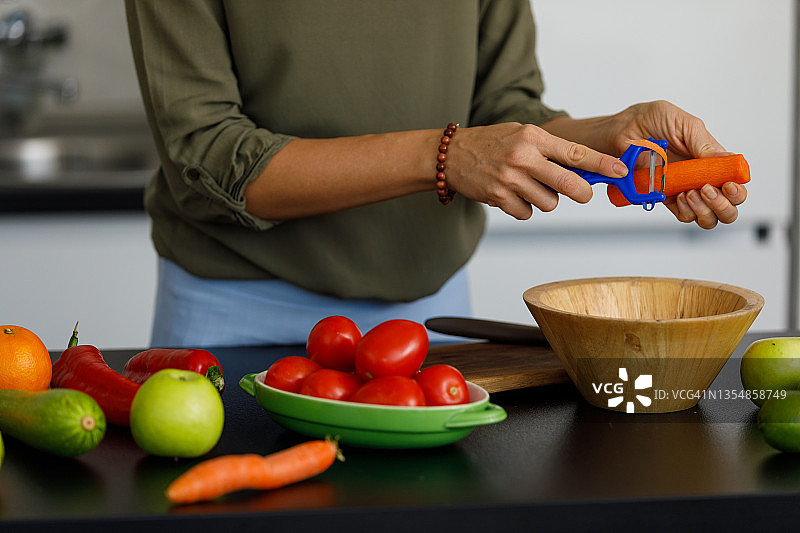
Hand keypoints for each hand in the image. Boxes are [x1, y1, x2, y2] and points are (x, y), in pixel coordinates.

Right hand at [446, 122, 628, 219]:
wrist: (452, 155)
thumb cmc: (493, 142)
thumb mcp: (523, 134)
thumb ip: (550, 149)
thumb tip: (584, 169)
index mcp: (533, 137)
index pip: (576, 153)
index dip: (602, 164)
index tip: (621, 169)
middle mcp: (523, 158)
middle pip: (567, 184)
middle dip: (582, 192)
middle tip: (583, 193)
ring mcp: (510, 179)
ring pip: (549, 203)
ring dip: (546, 200)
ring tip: (531, 187)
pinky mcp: (499, 197)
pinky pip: (527, 213)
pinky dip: (525, 208)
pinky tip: (513, 195)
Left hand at [607, 100, 747, 228]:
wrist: (623, 129)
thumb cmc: (652, 120)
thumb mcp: (683, 124)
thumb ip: (704, 143)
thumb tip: (727, 159)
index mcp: (710, 159)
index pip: (735, 182)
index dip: (737, 190)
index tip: (727, 185)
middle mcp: (700, 177)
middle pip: (727, 206)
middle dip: (724, 205)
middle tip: (707, 190)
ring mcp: (684, 189)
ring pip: (707, 216)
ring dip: (705, 210)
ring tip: (692, 193)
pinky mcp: (666, 198)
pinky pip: (684, 215)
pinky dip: (686, 211)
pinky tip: (680, 196)